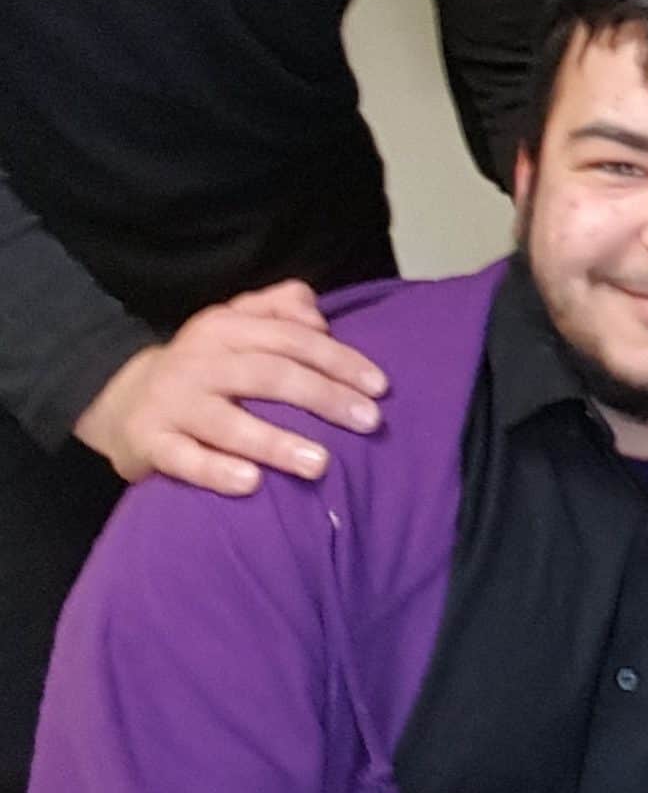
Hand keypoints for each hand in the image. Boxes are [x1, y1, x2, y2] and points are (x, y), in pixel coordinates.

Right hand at [70, 280, 387, 495]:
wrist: (121, 400)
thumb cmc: (206, 364)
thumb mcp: (238, 322)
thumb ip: (282, 308)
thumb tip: (320, 318)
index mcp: (226, 327)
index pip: (292, 339)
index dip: (339, 361)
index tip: (380, 388)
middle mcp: (199, 362)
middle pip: (269, 375)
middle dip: (324, 398)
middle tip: (369, 422)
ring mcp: (172, 404)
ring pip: (228, 422)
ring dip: (276, 442)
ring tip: (321, 463)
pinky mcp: (149, 444)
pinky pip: (184, 460)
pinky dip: (216, 471)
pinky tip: (251, 484)